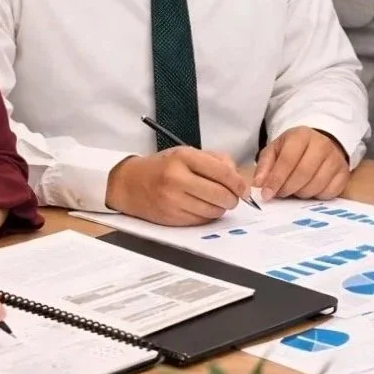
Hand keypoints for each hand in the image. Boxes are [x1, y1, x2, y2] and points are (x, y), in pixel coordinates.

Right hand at [106, 149, 249, 225]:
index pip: (222, 172)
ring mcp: (173, 200)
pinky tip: (204, 208)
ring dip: (221, 208)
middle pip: (219, 194)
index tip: (244, 189)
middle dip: (233, 199)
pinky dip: (208, 216)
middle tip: (234, 198)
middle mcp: (177, 178)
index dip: (238, 183)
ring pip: (212, 210)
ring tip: (218, 202)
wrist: (129, 183)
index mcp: (184, 157)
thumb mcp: (186, 153)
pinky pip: (200, 220)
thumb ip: (215, 160)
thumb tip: (237, 178)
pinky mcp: (170, 217)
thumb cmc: (162, 166)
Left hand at [253, 128, 348, 200]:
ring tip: (295, 189)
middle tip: (280, 193)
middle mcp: (322, 145)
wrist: (320, 144)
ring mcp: (336, 159)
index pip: (288, 160)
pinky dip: (317, 196)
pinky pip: (329, 193)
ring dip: (301, 193)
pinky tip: (310, 189)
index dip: (276, 179)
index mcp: (301, 136)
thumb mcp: (275, 150)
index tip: (267, 194)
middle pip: (303, 174)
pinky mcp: (344, 173)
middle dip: (288, 188)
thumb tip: (259, 184)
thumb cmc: (294, 149)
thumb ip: (265, 166)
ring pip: (316, 185)